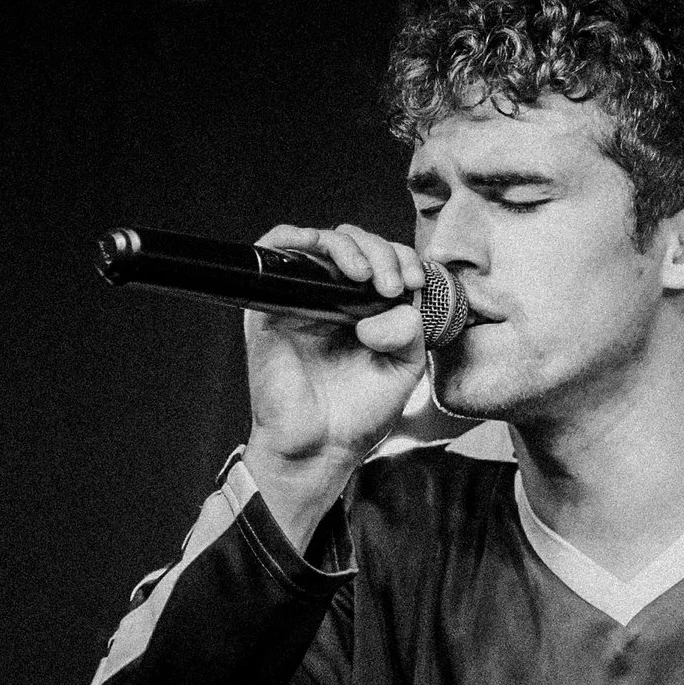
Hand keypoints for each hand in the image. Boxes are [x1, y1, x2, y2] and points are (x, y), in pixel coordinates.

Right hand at [242, 222, 431, 546]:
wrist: (321, 447)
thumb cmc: (358, 413)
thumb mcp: (404, 367)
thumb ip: (409, 330)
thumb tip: (384, 303)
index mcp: (368, 308)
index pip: (386, 258)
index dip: (403, 259)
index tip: (413, 284)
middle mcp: (334, 299)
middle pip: (356, 242)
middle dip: (382, 252)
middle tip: (390, 285)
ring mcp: (303, 300)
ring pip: (322, 241)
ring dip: (349, 246)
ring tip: (365, 276)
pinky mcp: (270, 307)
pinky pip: (273, 252)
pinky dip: (294, 237)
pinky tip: (319, 249)